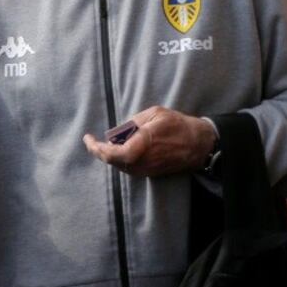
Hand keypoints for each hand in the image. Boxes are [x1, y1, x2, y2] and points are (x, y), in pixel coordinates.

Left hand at [82, 107, 215, 176]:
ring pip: (119, 165)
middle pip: (112, 161)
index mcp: (143, 144)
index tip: (88, 139)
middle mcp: (142, 161)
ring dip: (109, 155)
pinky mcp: (149, 173)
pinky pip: (128, 167)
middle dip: (99, 150)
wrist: (198, 145)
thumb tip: (115, 133)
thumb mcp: (155, 113)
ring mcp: (146, 169)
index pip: (113, 154)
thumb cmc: (177, 125)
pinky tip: (118, 149)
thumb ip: (132, 122)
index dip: (97, 149)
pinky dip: (118, 158)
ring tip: (104, 143)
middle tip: (91, 140)